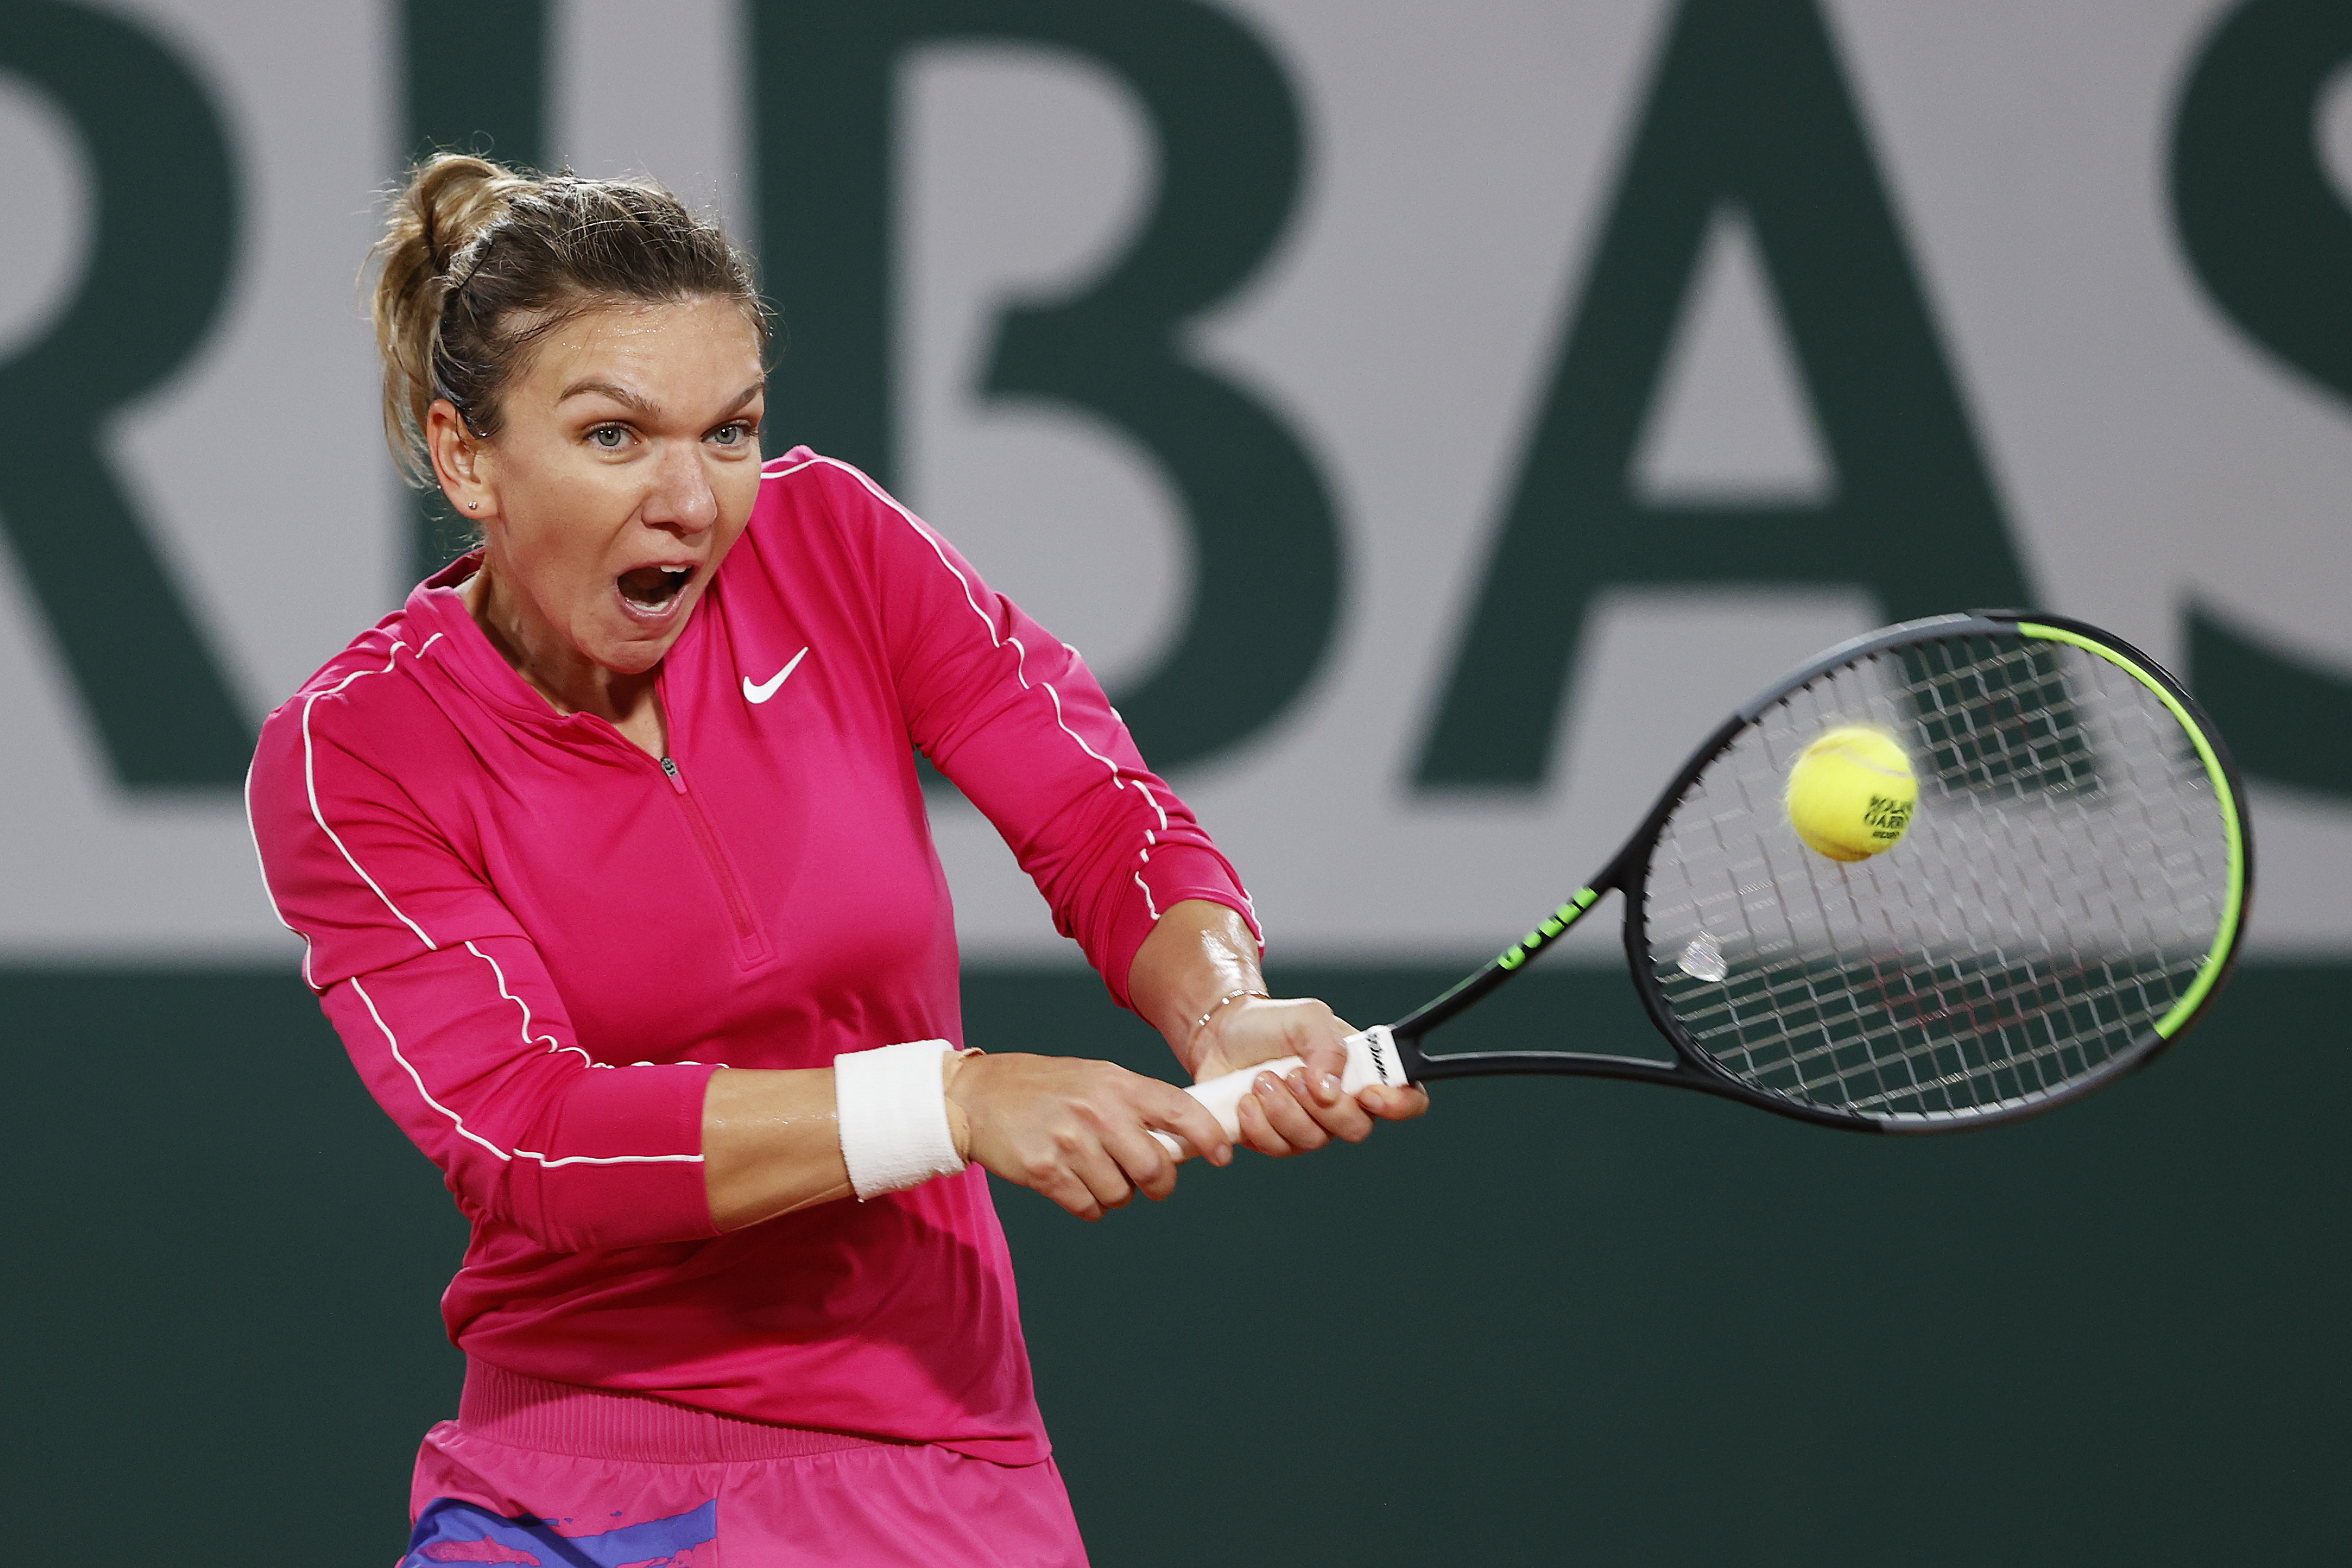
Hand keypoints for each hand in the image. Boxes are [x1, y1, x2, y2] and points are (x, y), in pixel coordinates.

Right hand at [944, 1052, 1231, 1219]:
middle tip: (1145, 1180)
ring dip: (1115, 1194)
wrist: (977, 1096)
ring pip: (1122, 1194)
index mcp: (1117, 1084)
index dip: (1208, 1137)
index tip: (1221, 1156)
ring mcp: (1071, 1143)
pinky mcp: (1046, 1171)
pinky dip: (1088, 1204)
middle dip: (1157, 1183)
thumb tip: (1182, 1142)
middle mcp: (1098, 1112)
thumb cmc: (1044, 1088)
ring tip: (1093, 1171)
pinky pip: (1089, 1207)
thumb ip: (1136, 1105)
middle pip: (1156, 1168)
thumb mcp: (1095, 1079)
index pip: (1180, 1110)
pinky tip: (1072, 1183)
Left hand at [1191, 996, 1429, 1157]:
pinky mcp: (1277, 1139)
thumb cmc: (1271, 1024)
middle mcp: (1342, 1104)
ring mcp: (1311, 1126)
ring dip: (1283, 1109)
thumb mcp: (1306, 1017)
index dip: (1399, 1104)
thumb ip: (1327, 1046)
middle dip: (1320, 1106)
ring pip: (1313, 1141)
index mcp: (1362, 1072)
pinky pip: (1278, 1148)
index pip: (1407, 1099)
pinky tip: (1246, 1099)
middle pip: (1356, 1129)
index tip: (1368, 1094)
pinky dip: (1259, 1124)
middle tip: (1290, 1074)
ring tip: (1260, 1079)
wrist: (1221, 1036)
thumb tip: (1331, 1091)